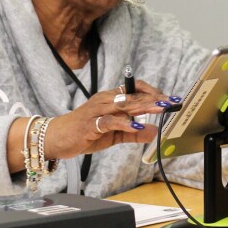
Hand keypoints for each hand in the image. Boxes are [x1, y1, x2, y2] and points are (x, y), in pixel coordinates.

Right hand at [45, 79, 176, 159]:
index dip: (152, 91)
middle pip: (133, 95)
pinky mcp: (90, 124)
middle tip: (172, 102)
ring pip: (123, 105)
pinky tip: (137, 126)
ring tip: (160, 108)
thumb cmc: (84, 134)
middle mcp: (105, 100)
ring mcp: (97, 111)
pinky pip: (109, 121)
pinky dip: (124, 123)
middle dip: (154, 98)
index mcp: (110, 100)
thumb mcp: (114, 135)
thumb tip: (154, 132)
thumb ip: (133, 133)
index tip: (169, 99)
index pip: (134, 88)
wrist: (56, 139)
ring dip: (144, 106)